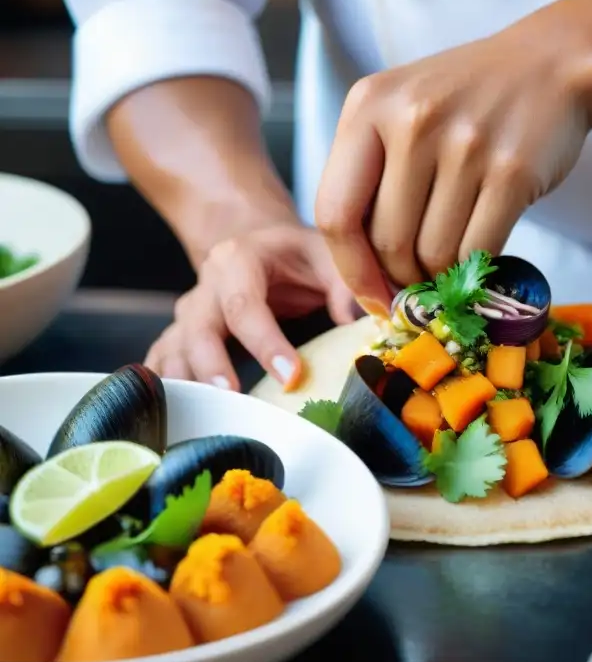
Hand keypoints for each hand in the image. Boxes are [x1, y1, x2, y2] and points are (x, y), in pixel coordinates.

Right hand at [144, 224, 356, 390]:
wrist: (263, 246)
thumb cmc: (297, 254)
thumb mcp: (325, 253)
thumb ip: (345, 284)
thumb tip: (356, 322)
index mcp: (239, 259)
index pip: (245, 305)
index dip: (265, 342)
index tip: (291, 376)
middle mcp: (207, 285)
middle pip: (198, 329)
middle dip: (212, 366)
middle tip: (233, 398)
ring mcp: (191, 312)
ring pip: (174, 348)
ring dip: (185, 382)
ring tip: (204, 415)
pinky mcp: (184, 334)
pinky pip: (165, 360)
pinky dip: (167, 384)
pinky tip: (177, 410)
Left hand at [314, 22, 591, 314]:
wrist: (551, 64)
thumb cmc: (467, 98)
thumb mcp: (400, 111)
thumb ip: (370, 174)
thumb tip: (361, 271)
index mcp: (369, 106)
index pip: (334, 211)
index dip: (349, 268)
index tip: (369, 295)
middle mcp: (412, 122)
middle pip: (386, 242)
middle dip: (401, 278)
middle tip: (418, 284)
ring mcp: (465, 146)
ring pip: (433, 253)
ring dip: (440, 276)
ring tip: (450, 266)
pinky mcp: (512, 172)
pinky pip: (478, 250)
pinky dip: (474, 270)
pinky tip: (477, 260)